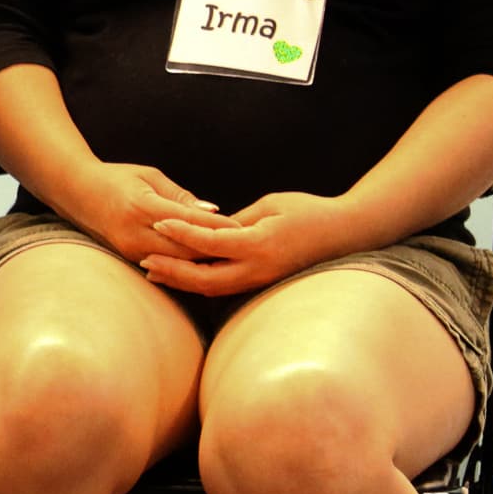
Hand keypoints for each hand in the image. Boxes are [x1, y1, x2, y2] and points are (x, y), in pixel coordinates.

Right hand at [64, 161, 232, 264]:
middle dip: (214, 249)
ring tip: (229, 259)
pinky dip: (184, 265)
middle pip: (184, 249)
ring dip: (201, 262)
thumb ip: (180, 196)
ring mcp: (129, 247)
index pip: (188, 220)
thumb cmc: (116, 177)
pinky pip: (162, 265)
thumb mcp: (149, 176)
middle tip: (244, 248)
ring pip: (175, 262)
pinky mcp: (127, 256)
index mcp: (142, 205)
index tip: (243, 227)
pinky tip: (203, 265)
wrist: (75, 191)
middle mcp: (135, 231)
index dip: (217, 225)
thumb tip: (212, 211)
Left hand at [142, 191, 360, 296]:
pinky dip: (201, 283)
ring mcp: (262, 280)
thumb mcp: (270, 205)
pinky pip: (227, 287)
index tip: (158, 223)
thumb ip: (237, 220)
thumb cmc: (310, 211)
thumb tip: (207, 229)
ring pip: (214, 288)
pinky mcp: (264, 283)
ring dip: (183, 281)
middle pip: (205, 278)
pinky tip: (183, 276)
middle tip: (144, 261)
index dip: (181, 234)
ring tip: (154, 271)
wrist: (347, 234)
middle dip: (173, 271)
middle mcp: (258, 268)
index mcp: (259, 243)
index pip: (210, 242)